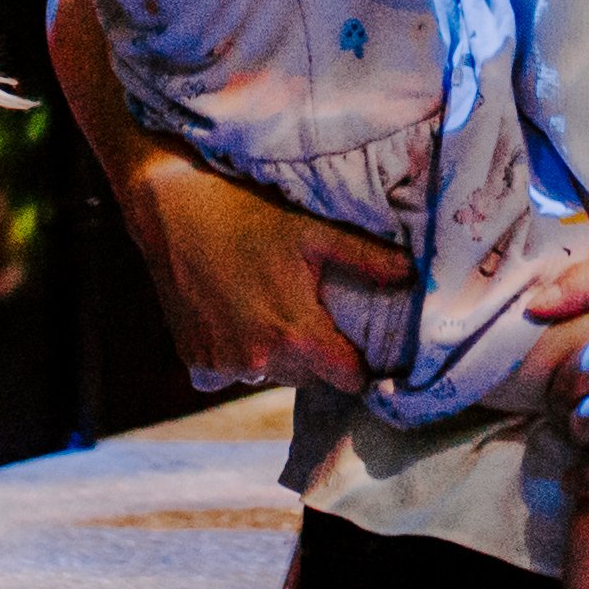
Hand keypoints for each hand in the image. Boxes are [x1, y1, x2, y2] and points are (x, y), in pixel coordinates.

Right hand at [116, 146, 406, 394]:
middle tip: (305, 308)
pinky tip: (232, 316)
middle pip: (308, 378)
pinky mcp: (195, 362)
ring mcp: (223, 365)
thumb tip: (416, 274)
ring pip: (268, 375)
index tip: (357, 344)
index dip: (358, 363)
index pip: (348, 380)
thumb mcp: (313, 232)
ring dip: (272, 353)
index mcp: (296, 336)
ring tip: (265, 304)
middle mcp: (259, 361)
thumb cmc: (248, 214)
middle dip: (313, 353)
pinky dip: (234, 355)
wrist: (172, 208)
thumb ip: (367, 260)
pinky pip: (228, 374)